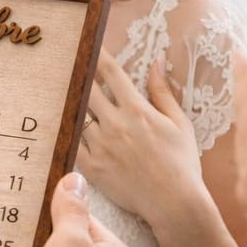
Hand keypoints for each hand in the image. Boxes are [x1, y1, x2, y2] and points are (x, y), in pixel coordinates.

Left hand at [77, 52, 201, 233]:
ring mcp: (100, 146)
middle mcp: (115, 124)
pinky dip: (71, 133)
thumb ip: (163, 91)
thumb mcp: (179, 123)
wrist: (174, 203)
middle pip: (86, 90)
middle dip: (78, 76)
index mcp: (136, 110)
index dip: (98, 55)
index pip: (111, 73)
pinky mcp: (92, 167)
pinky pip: (73, 143)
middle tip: (68, 65)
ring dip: (74, 104)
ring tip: (65, 95)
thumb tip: (157, 62)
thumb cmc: (182, 163)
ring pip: (77, 115)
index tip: (89, 43)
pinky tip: (68, 126)